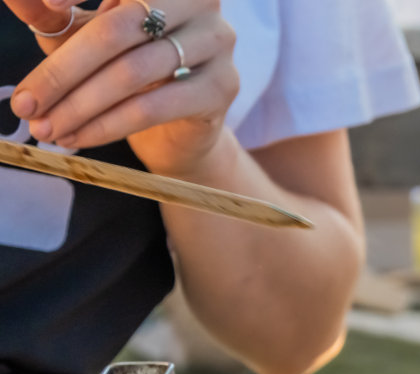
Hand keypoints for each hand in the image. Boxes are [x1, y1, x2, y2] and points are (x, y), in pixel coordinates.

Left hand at [5, 0, 239, 178]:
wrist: (179, 124)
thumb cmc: (128, 67)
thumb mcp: (85, 34)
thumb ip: (52, 13)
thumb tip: (19, 0)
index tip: (46, 7)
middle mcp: (201, 0)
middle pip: (117, 31)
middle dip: (64, 72)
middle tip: (26, 105)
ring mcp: (217, 43)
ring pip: (132, 73)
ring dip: (81, 105)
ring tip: (48, 128)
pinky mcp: (222, 87)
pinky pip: (154, 107)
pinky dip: (108, 125)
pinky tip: (79, 136)